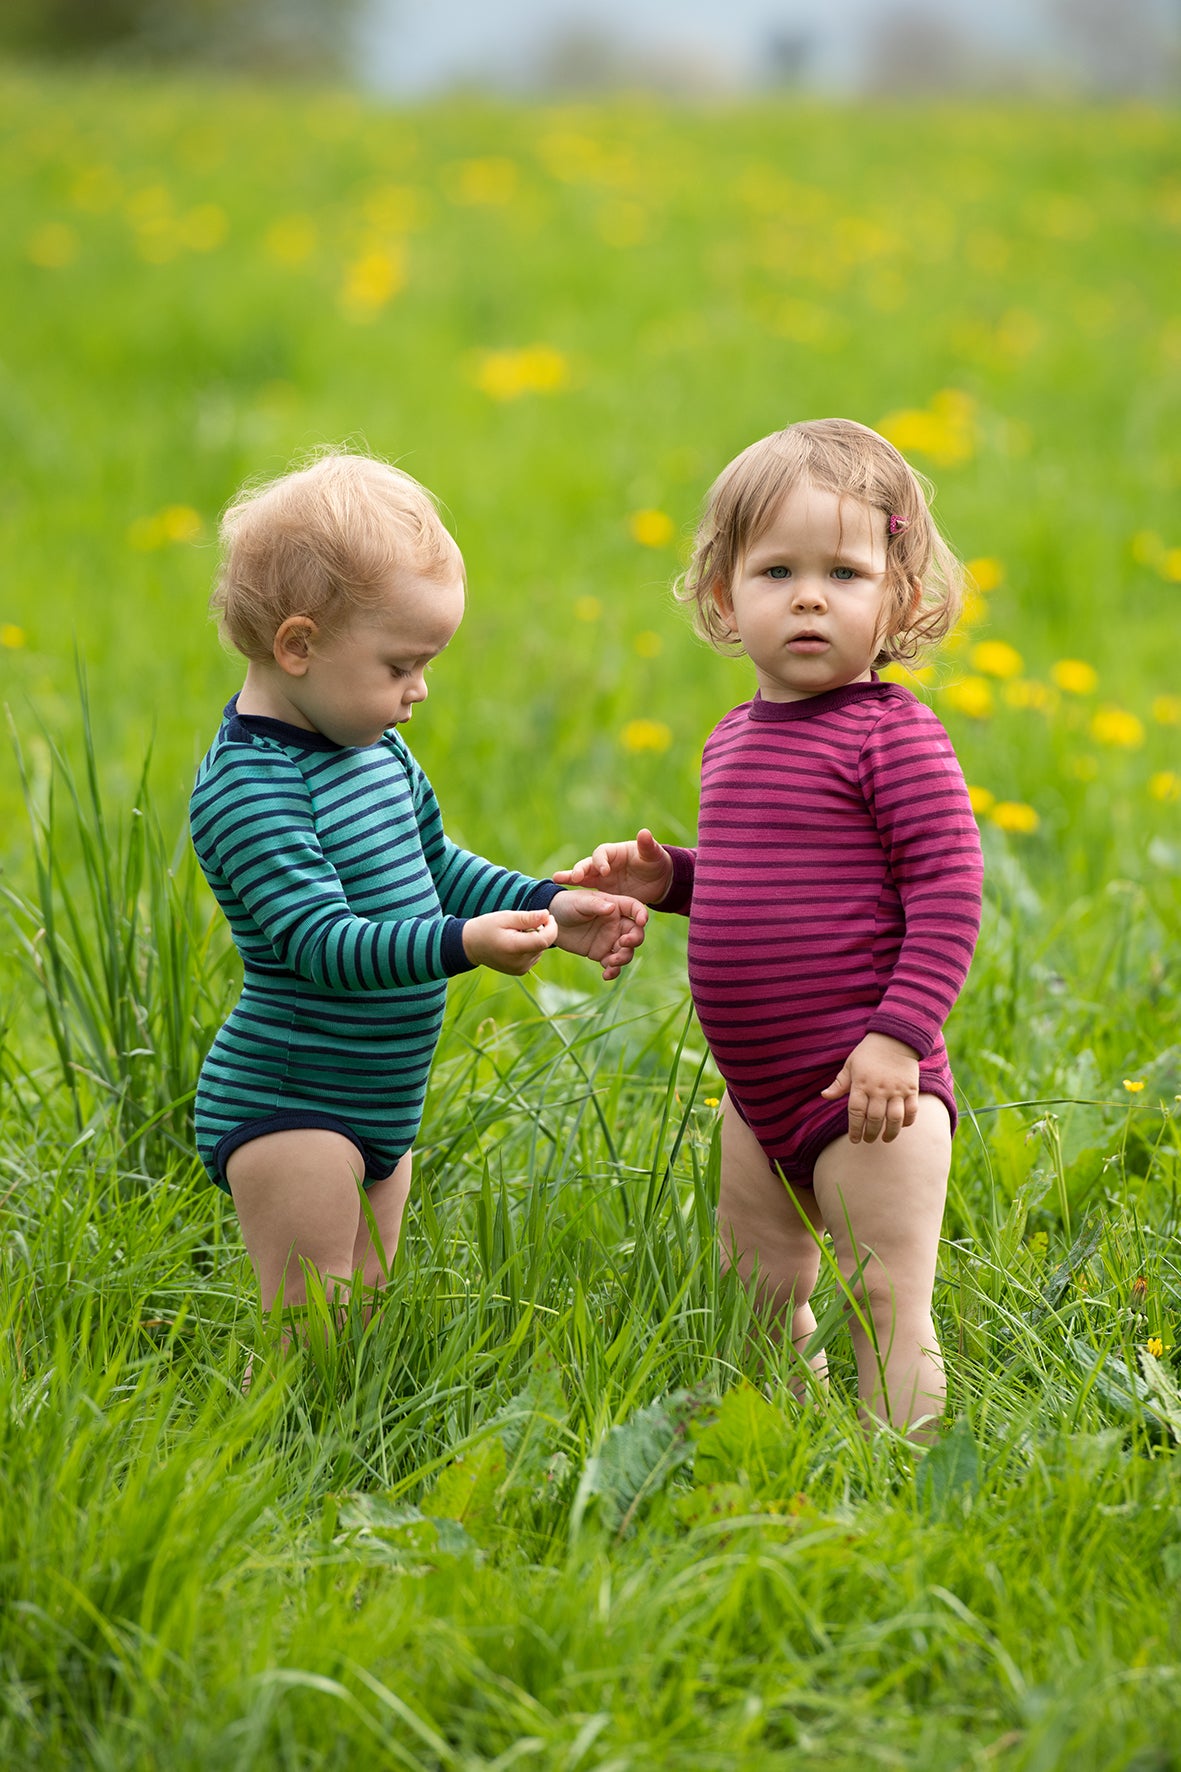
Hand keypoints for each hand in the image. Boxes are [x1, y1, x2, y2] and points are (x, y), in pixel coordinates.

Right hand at [462, 908, 557, 975]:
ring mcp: (520, 969)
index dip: (551, 927)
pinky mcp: (520, 971)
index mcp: (515, 948)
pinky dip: (530, 946)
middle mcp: (519, 962)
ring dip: (535, 938)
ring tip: (516, 933)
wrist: (470, 946)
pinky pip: (534, 955)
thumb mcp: (505, 917)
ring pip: (540, 949)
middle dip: (540, 930)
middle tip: (522, 923)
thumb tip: (547, 914)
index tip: (547, 916)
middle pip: (543, 944)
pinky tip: (516, 942)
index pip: (545, 940)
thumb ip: (527, 917)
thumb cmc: (486, 927)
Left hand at [549, 888, 648, 980]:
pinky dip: (613, 971)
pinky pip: (612, 964)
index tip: (642, 922)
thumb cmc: (567, 905)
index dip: (642, 914)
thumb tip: (612, 908)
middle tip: (623, 943)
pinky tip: (606, 975)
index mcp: (615, 907)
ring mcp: (610, 940)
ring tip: (610, 962)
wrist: (552, 922)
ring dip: (624, 958)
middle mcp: (616, 924)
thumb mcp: (580, 901)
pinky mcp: (601, 953)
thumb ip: (596, 905)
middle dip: (634, 940)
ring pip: (626, 951)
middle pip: (635, 933)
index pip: (635, 908)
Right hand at [553, 828, 673, 904]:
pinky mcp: (602, 892)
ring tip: (557, 879)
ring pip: (582, 876)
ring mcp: (601, 878)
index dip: (601, 861)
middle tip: (575, 877)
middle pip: (588, 864)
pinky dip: (575, 892)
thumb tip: (644, 832)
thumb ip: (648, 846)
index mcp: (615, 852)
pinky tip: (562, 895)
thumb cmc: (656, 862)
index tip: (604, 871)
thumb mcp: (654, 855)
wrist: (659, 880)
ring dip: (571, 878)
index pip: (602, 853)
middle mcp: (604, 863)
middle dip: (580, 869)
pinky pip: (586, 892)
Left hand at [820, 1032, 919, 1144]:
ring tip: (885, 1139)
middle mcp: (879, 1089)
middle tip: (868, 1140)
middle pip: (874, 1118)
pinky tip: (901, 1126)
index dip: (854, 1128)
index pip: (856, 1112)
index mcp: (861, 1084)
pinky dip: (908, 1121)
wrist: (895, 1038)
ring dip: (890, 1132)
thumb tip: (824, 1096)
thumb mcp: (850, 1065)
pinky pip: (911, 1110)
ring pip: (894, 1118)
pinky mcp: (911, 1089)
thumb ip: (839, 1083)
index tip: (855, 1139)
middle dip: (870, 1133)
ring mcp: (897, 1090)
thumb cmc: (868, 1052)